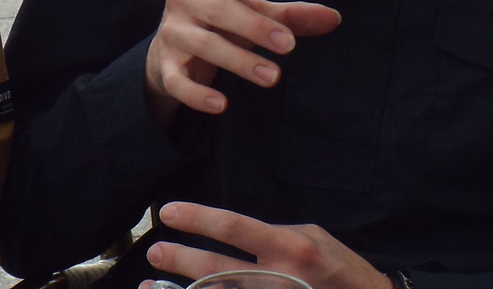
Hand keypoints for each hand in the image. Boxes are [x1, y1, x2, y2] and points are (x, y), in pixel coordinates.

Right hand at [144, 0, 339, 123]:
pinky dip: (197, 94)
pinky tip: (222, 105)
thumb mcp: (253, 10)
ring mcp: (172, 31)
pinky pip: (178, 80)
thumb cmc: (221, 19)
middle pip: (218, 9)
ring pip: (203, 44)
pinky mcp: (165, 65)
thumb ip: (290, 15)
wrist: (172, 46)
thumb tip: (335, 18)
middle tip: (289, 45)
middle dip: (255, 26)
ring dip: (239, 61)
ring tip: (272, 77)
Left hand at [147, 202, 391, 288]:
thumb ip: (273, 235)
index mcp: (289, 247)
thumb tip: (234, 234)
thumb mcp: (312, 236)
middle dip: (180, 260)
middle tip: (154, 252)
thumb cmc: (340, 267)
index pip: (234, 227)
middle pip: (218, 269)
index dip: (198, 218)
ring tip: (152, 286)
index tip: (169, 212)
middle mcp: (280, 278)